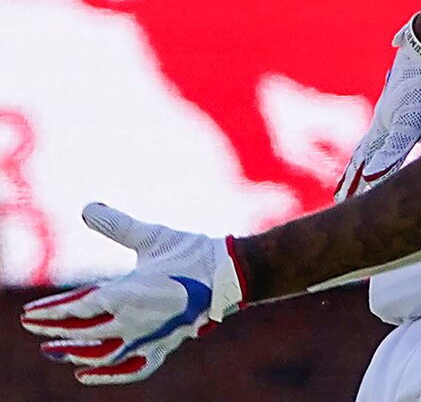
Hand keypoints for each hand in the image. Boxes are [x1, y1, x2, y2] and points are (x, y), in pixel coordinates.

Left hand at [21, 203, 242, 385]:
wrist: (228, 275)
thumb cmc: (189, 251)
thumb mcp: (150, 234)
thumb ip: (116, 223)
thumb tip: (86, 208)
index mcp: (125, 295)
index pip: (75, 309)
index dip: (50, 312)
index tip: (27, 315)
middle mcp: (130, 323)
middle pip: (81, 334)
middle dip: (54, 330)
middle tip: (31, 327)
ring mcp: (146, 341)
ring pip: (99, 356)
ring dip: (72, 353)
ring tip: (52, 351)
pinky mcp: (161, 349)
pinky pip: (127, 371)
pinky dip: (104, 377)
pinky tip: (84, 374)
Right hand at [333, 20, 420, 201]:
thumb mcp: (409, 124)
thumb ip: (392, 151)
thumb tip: (370, 180)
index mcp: (383, 126)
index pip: (363, 159)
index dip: (353, 180)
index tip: (340, 200)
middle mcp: (387, 114)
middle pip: (369, 146)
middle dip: (358, 169)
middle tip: (345, 188)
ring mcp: (399, 100)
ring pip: (385, 130)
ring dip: (376, 148)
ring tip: (372, 157)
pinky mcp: (415, 89)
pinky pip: (403, 114)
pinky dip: (400, 125)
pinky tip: (413, 123)